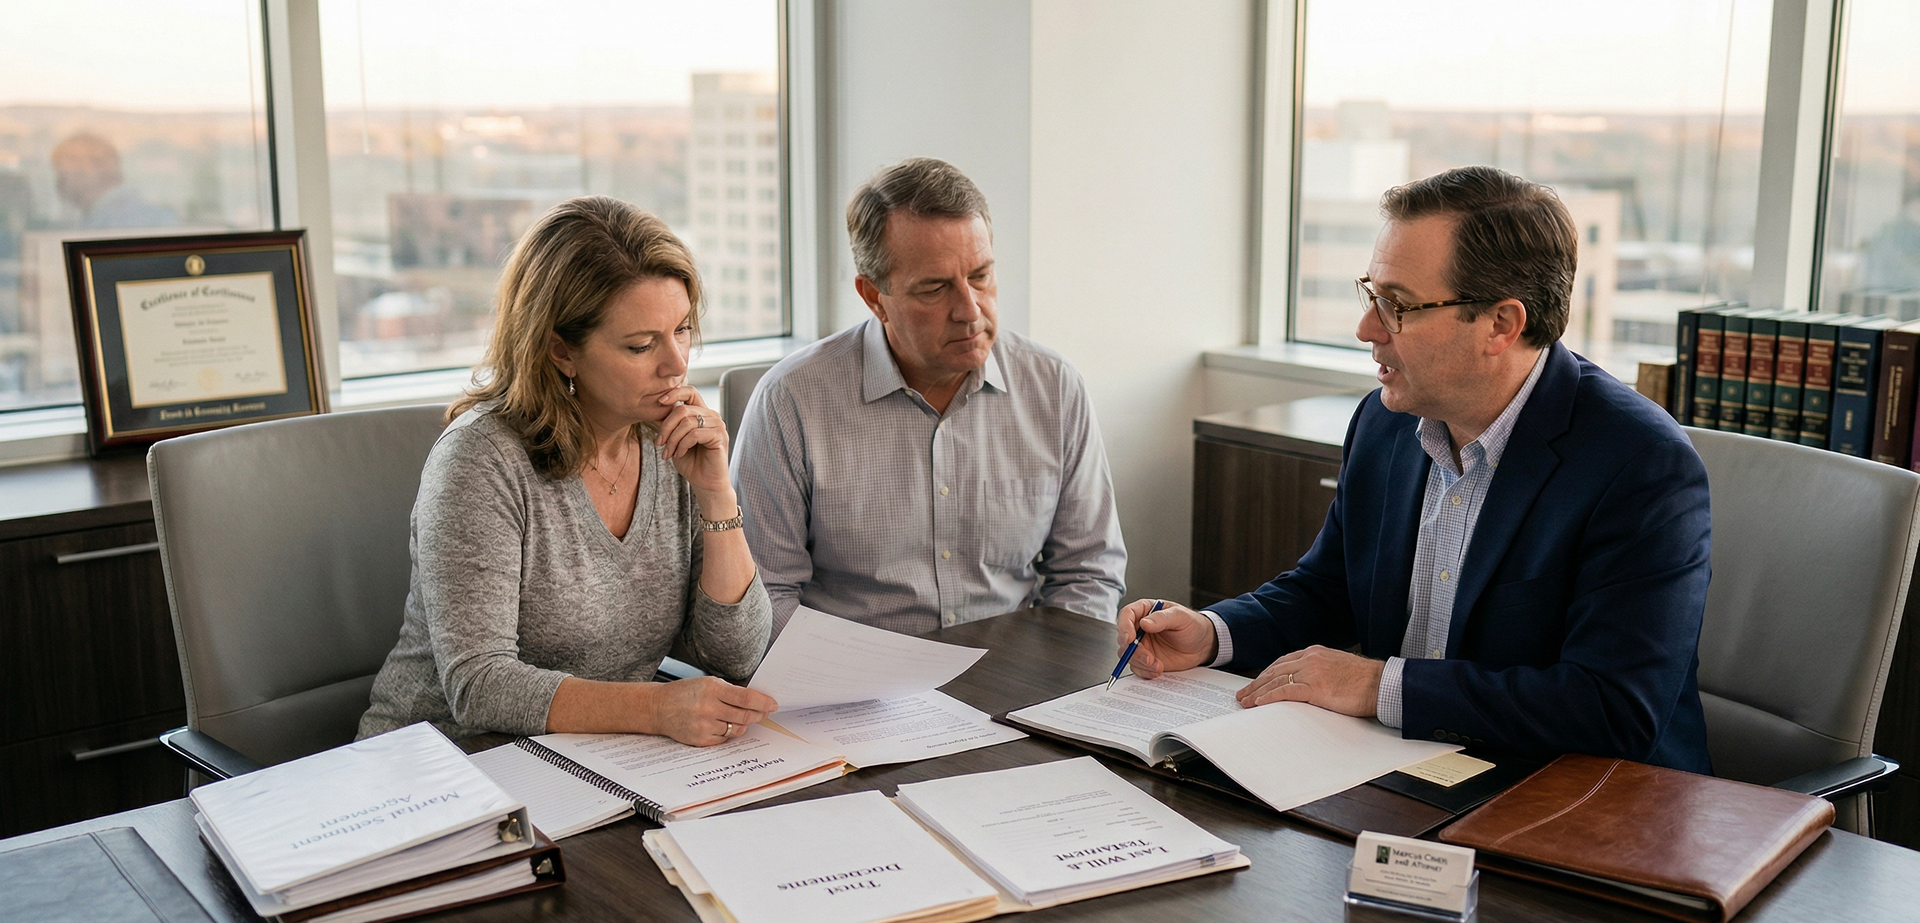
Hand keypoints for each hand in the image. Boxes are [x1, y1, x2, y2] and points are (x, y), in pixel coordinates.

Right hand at [644, 676, 777, 746]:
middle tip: (765, 713)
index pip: (746, 698)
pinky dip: (729, 732)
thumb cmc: (685, 693)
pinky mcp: (701, 740)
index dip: (763, 702)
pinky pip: (725, 739)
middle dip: (759, 715)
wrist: (658, 708)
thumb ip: (730, 691)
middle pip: (745, 716)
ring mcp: (704, 726)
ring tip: (744, 718)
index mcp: (712, 689)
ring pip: (737, 729)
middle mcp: (708, 708)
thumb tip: (756, 700)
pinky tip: (725, 724)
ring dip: (745, 724)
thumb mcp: (708, 683)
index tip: (773, 704)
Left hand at [655, 386, 728, 493]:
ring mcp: (718, 425)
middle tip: (659, 443)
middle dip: (666, 426)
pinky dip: (682, 445)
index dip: (674, 393)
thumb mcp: (674, 439)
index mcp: (702, 412)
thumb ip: (669, 424)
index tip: (659, 401)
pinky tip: (679, 454)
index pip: (690, 391)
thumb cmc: (690, 461)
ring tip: (668, 452)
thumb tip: (653, 408)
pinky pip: (694, 434)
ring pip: (687, 422)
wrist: (705, 483)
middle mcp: (712, 415)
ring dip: (673, 439)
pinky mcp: (720, 437)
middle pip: (683, 409)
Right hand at [1117, 599, 1216, 678]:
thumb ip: (1162, 618)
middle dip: (1134, 651)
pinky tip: (1158, 670)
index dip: (1124, 626)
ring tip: (1158, 666)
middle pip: (1124, 638)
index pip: (1127, 614)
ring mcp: (1142, 645)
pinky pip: (1137, 667)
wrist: (1202, 645)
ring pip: (1128, 655)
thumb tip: (1144, 623)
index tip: (1130, 639)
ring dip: (1140, 663)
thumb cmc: (1192, 625)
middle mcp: (1140, 628)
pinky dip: (1145, 671)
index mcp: (1145, 611)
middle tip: (1148, 658)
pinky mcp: (1146, 659)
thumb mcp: (1181, 617)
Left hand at [1236, 645, 1383, 716]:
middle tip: (1243, 694)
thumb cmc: (1364, 681)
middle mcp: (1310, 659)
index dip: (1266, 674)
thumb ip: (1320, 672)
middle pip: (1275, 670)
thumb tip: (1307, 685)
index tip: (1256, 683)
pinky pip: (1287, 691)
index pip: (1283, 662)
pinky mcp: (1317, 687)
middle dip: (1257, 683)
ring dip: (1258, 692)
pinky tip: (1260, 703)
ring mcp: (1313, 672)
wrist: (1381, 684)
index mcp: (1315, 653)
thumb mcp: (1337, 669)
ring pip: (1277, 680)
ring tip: (1246, 702)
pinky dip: (1270, 697)